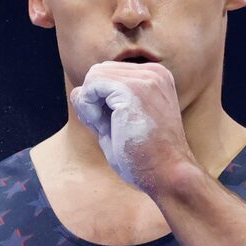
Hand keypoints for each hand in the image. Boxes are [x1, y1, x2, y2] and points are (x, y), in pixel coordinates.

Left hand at [69, 62, 196, 193]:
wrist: (168, 174)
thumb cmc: (145, 157)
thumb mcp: (116, 127)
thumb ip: (98, 108)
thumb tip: (77, 91)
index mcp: (156, 78)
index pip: (109, 74)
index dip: (98, 100)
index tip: (107, 125)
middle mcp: (154, 72)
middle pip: (99, 71)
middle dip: (93, 99)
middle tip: (104, 128)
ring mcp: (145, 78)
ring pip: (94, 75)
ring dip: (90, 104)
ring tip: (107, 128)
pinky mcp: (133, 89)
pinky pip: (92, 84)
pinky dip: (88, 107)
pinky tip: (103, 126)